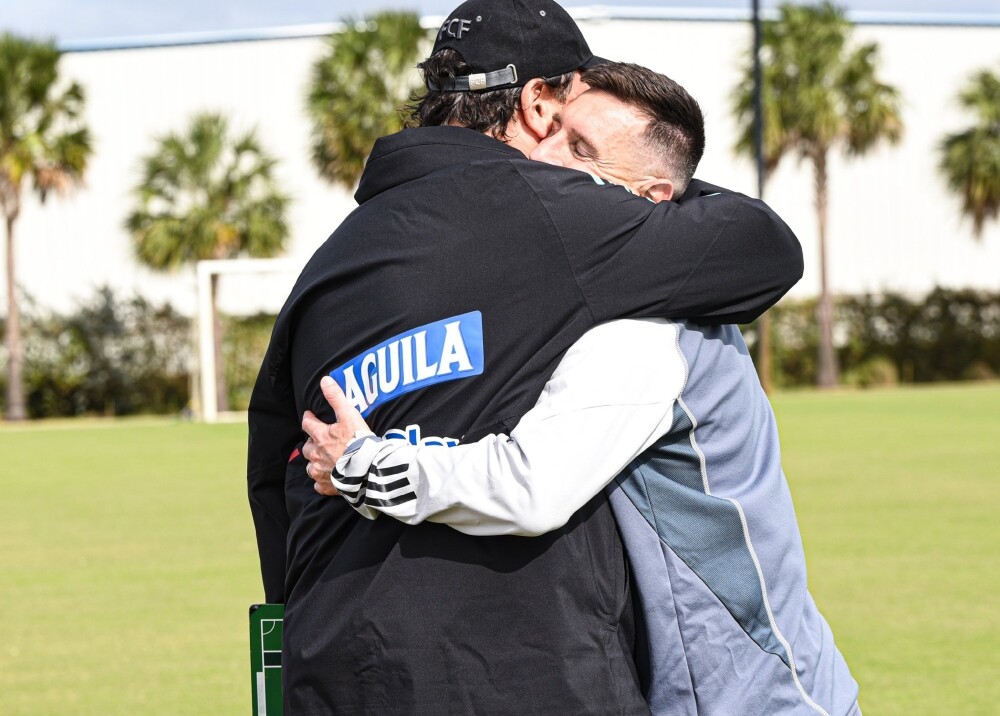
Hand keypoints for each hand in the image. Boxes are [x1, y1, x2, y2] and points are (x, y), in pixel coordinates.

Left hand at [301, 376, 373, 496]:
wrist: (368, 469)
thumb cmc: (359, 441)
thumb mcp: (349, 415)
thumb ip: (336, 397)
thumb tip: (324, 380)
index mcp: (321, 437)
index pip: (307, 424)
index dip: (309, 418)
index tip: (311, 416)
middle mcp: (317, 455)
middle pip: (306, 447)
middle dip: (311, 443)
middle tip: (319, 440)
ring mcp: (321, 472)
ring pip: (310, 466)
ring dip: (314, 462)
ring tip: (322, 459)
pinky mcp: (328, 486)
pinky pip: (318, 484)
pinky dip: (321, 481)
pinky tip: (327, 478)